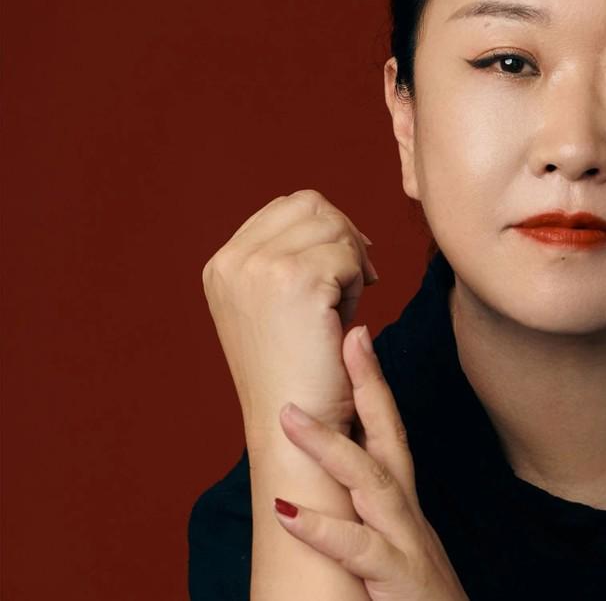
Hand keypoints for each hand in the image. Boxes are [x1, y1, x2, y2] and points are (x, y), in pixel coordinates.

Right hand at [201, 189, 378, 439]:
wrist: (293, 426)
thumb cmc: (296, 369)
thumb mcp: (273, 304)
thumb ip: (286, 257)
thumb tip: (335, 218)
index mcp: (221, 265)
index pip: (288, 206)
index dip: (326, 226)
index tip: (346, 263)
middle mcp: (232, 261)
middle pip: (312, 204)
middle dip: (344, 236)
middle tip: (359, 280)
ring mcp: (259, 268)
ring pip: (333, 226)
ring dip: (351, 261)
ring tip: (343, 306)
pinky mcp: (294, 281)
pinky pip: (348, 255)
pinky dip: (357, 283)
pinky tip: (343, 320)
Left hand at [272, 324, 470, 600]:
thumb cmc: (417, 598)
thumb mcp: (394, 546)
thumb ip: (369, 513)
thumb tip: (334, 474)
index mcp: (403, 503)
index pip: (390, 431)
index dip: (373, 383)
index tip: (357, 338)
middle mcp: (407, 512)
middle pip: (390, 436)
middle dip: (368, 385)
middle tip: (348, 336)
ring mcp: (405, 541)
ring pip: (371, 482)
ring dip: (330, 445)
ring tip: (289, 416)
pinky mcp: (398, 576)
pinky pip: (358, 548)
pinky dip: (322, 528)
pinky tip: (287, 511)